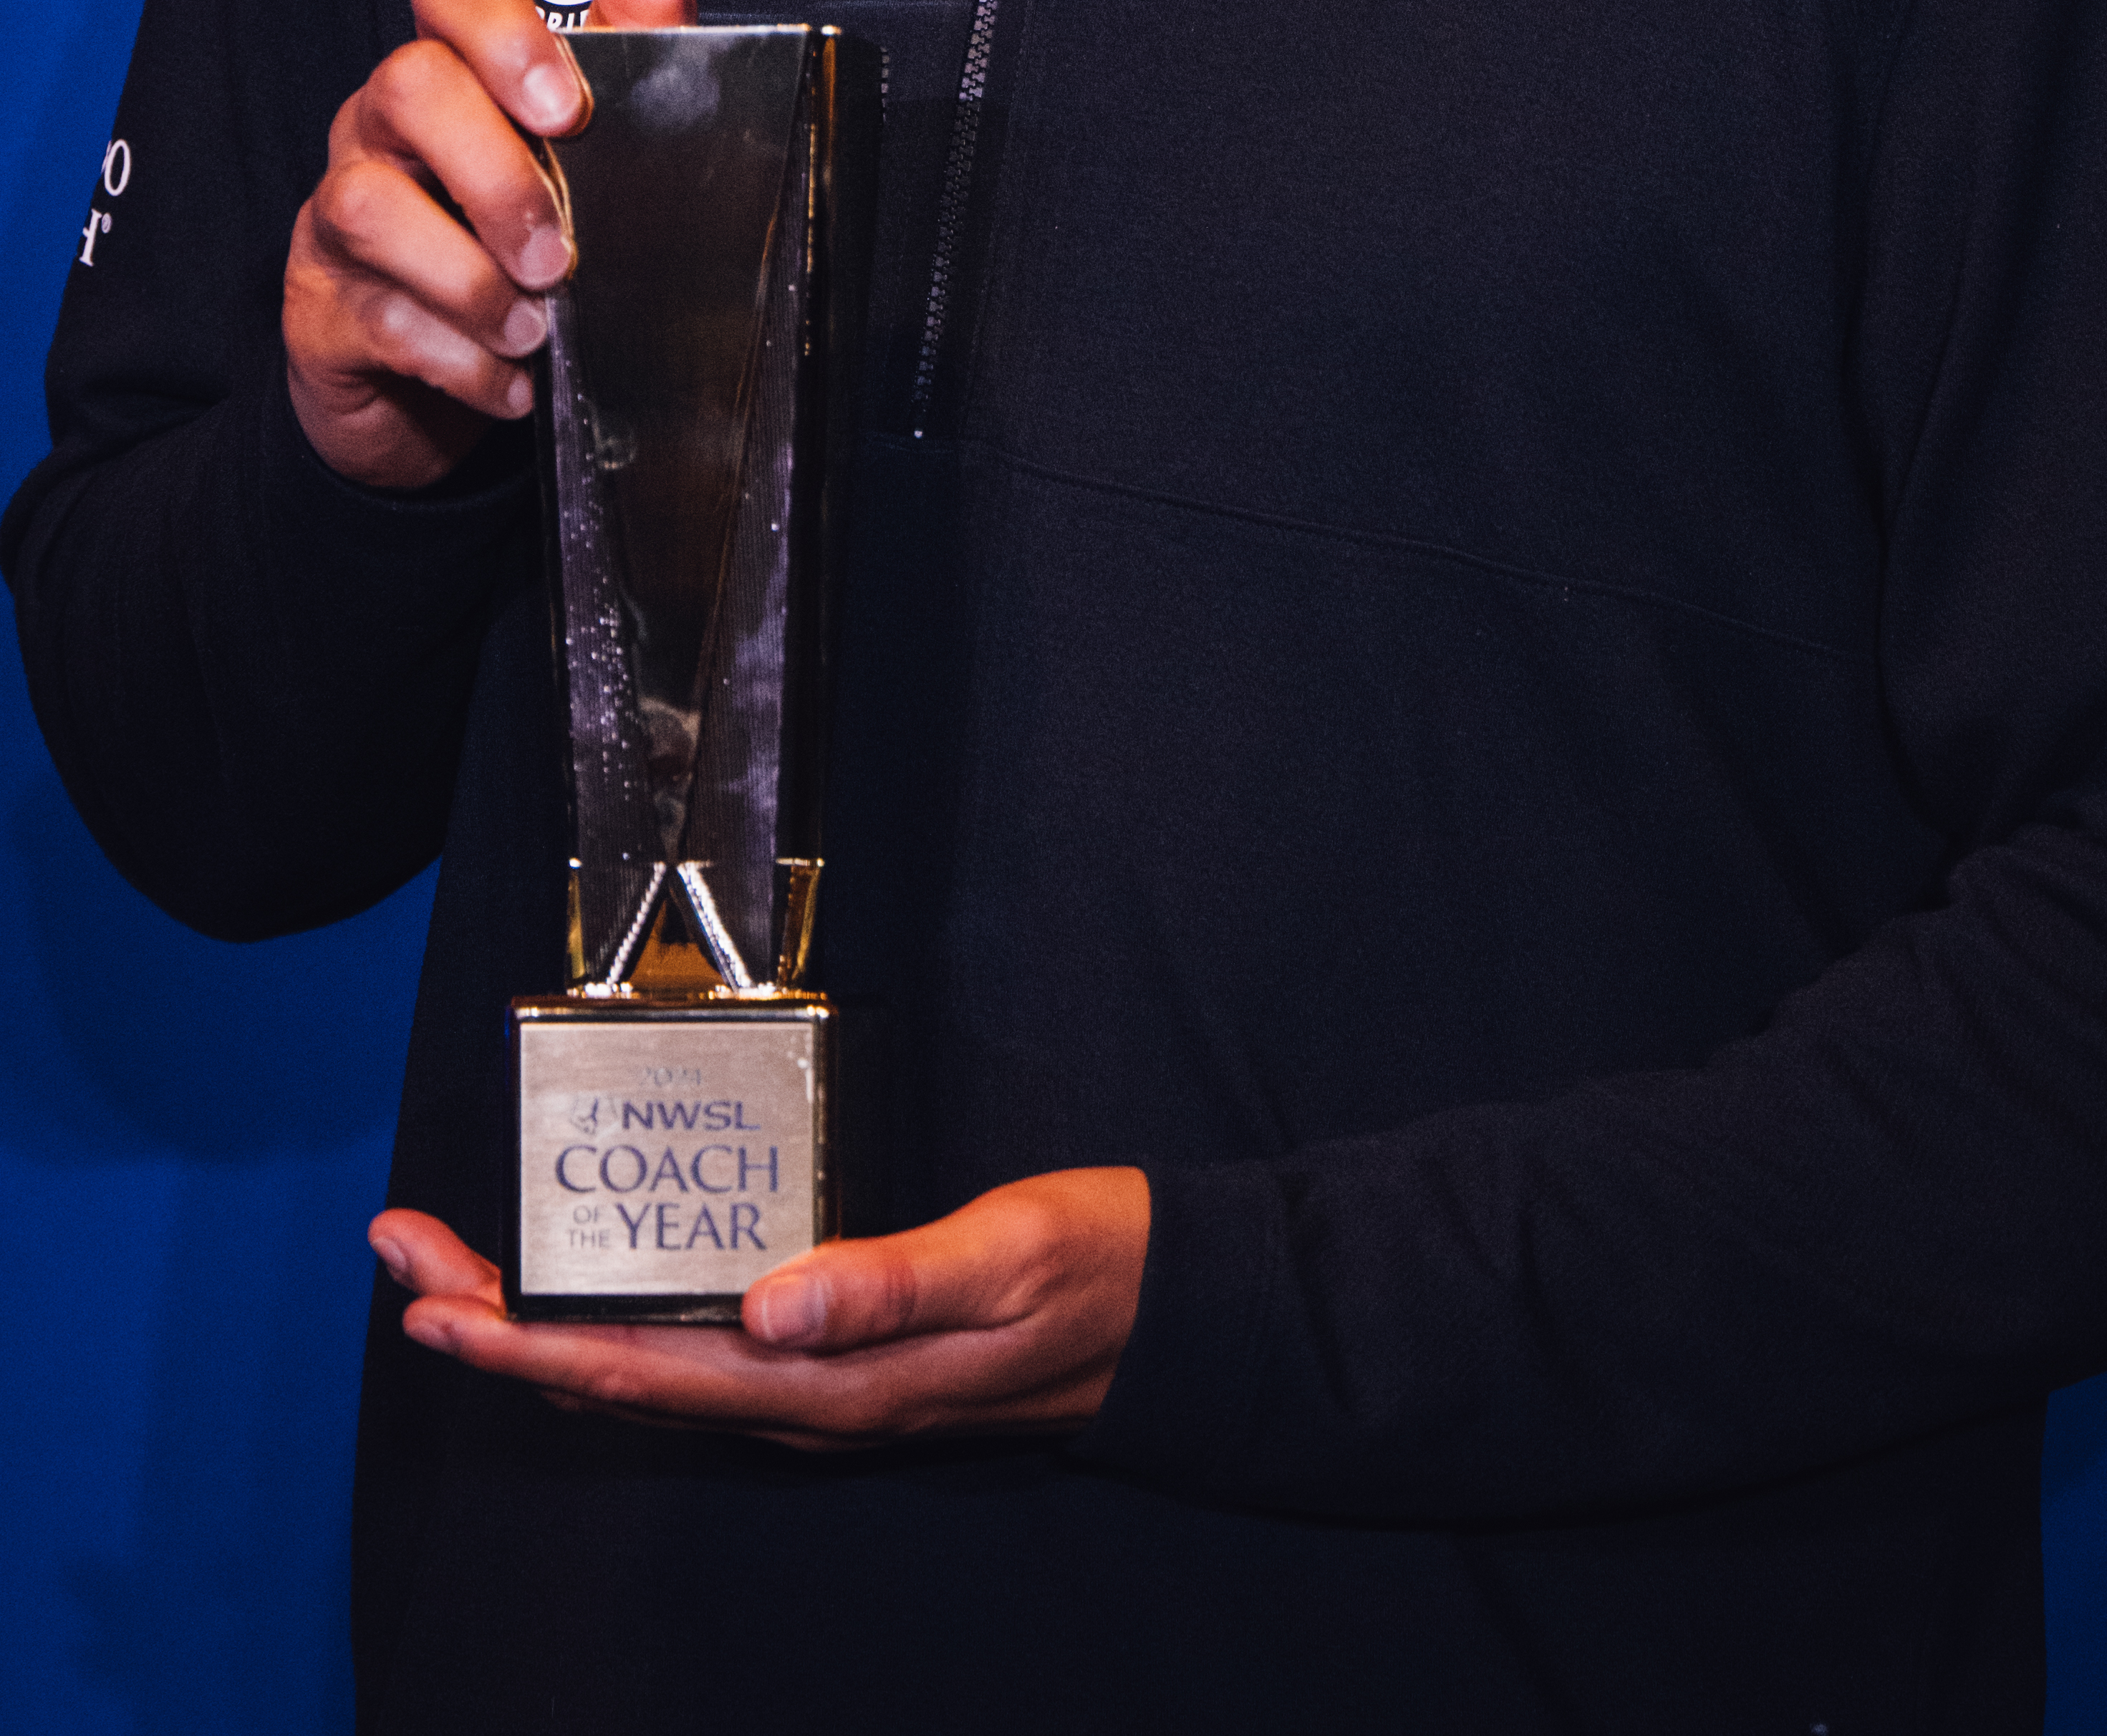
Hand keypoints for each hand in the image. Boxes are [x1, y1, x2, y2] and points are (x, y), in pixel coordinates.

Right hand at [283, 0, 693, 491]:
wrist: (431, 386)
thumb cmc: (518, 245)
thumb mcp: (586, 156)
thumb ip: (627, 63)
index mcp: (452, 71)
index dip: (502, 28)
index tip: (568, 109)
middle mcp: (381, 127)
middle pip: (409, 87)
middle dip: (498, 174)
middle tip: (560, 253)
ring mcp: (336, 214)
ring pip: (370, 206)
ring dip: (471, 277)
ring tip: (535, 326)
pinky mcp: (320, 309)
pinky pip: (377, 319)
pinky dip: (459, 359)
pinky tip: (509, 380)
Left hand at [369, 1169, 1151, 1447]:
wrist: (1160, 1316)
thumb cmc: (1085, 1273)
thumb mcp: (1001, 1258)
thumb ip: (888, 1284)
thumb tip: (766, 1312)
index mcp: (824, 1385)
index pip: (636, 1371)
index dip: (521, 1342)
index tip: (431, 1299)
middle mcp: (798, 1398)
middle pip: (610, 1375)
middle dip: (493, 1322)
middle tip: (400, 1253)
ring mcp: (809, 1385)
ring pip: (638, 1366)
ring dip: (536, 1321)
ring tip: (453, 1268)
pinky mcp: (825, 1357)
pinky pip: (686, 1353)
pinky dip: (609, 1317)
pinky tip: (585, 1284)